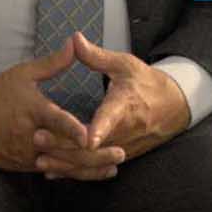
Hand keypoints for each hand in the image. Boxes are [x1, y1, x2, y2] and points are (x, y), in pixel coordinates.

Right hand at [0, 44, 120, 176]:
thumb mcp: (24, 74)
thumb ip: (52, 64)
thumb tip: (75, 43)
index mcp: (32, 110)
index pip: (55, 121)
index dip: (72, 128)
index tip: (89, 134)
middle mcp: (29, 136)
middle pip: (63, 149)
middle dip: (92, 154)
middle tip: (119, 153)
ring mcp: (25, 154)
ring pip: (59, 165)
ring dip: (86, 168)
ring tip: (112, 168)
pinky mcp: (22, 165)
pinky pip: (50, 171)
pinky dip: (70, 173)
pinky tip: (90, 173)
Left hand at [34, 33, 188, 175]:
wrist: (173, 106)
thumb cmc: (146, 82)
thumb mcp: (125, 64)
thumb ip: (97, 56)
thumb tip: (74, 39)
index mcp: (124, 104)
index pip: (111, 118)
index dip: (99, 128)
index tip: (87, 139)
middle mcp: (124, 130)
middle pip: (93, 146)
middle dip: (64, 144)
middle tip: (38, 137)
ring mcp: (122, 147)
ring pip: (92, 162)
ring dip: (66, 163)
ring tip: (40, 159)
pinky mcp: (120, 156)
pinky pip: (95, 169)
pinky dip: (74, 171)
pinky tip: (53, 172)